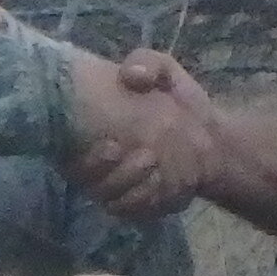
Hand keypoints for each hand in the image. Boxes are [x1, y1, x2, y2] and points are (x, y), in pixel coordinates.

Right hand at [65, 45, 216, 218]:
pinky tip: (160, 181)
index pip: (66, 145)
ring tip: (152, 161)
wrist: (210, 137)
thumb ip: (147, 63)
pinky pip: (129, 211)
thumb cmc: (175, 100)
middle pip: (81, 177)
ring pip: (105, 197)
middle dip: (103, 169)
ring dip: (126, 182)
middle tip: (137, 151)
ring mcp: (111, 188)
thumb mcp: (164, 71)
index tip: (109, 141)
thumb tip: (132, 77)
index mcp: (87, 130)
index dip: (81, 150)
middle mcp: (91, 164)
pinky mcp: (133, 207)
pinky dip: (143, 200)